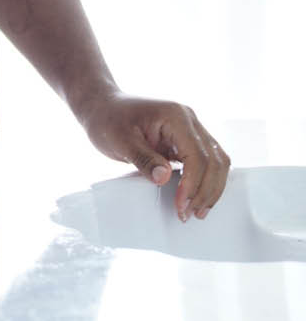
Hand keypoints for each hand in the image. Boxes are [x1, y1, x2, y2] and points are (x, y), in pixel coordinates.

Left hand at [77, 93, 230, 219]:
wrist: (103, 106)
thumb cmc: (108, 119)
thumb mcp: (120, 140)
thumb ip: (143, 158)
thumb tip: (164, 179)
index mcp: (176, 116)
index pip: (197, 155)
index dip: (192, 184)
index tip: (181, 205)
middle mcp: (189, 120)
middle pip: (214, 160)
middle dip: (205, 191)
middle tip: (190, 214)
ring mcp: (191, 129)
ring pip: (216, 162)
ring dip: (210, 188)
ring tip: (197, 211)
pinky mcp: (186, 140)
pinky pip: (206, 161)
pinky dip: (205, 181)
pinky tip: (196, 197)